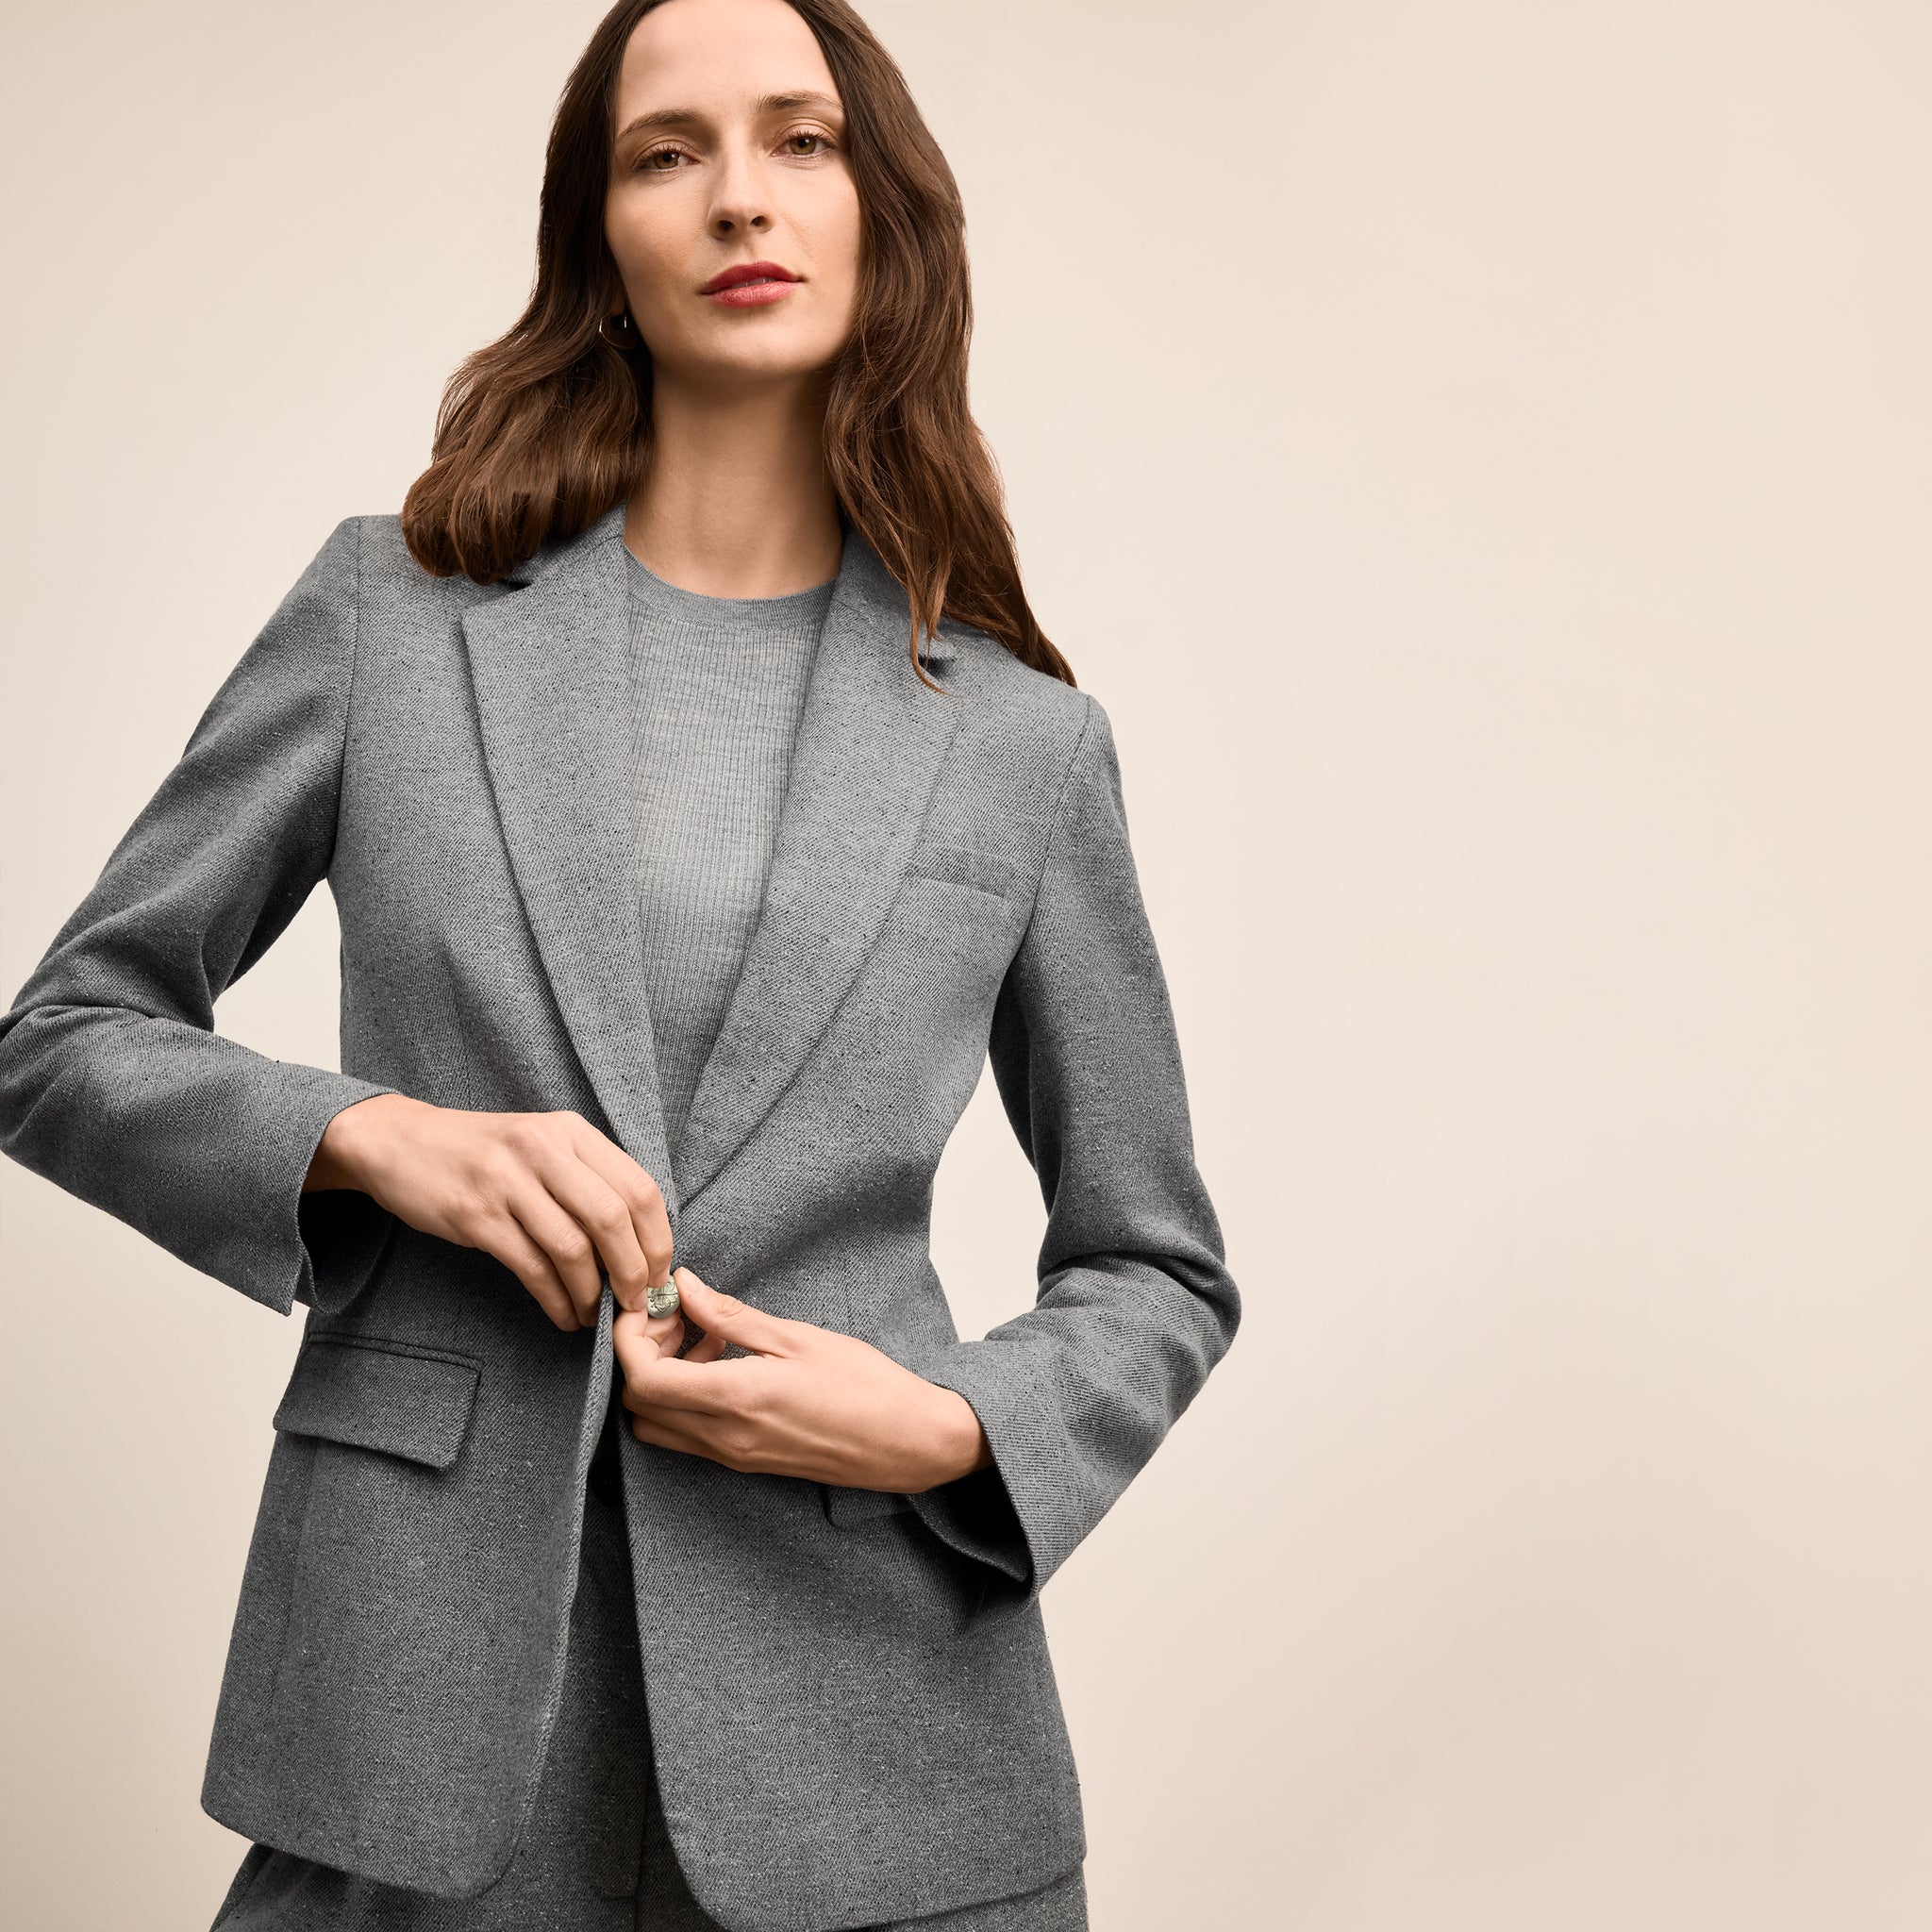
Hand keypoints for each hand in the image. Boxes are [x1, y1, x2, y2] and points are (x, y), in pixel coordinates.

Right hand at [304, 1094, 672, 1331]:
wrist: (401, 1142)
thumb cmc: (484, 1153)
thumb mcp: (542, 1145)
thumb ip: (589, 1180)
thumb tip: (640, 1243)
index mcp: (571, 1132)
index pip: (639, 1188)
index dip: (657, 1239)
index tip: (659, 1274)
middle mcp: (544, 1149)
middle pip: (613, 1218)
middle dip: (633, 1272)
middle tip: (635, 1304)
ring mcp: (508, 1181)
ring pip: (573, 1248)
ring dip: (592, 1294)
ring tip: (594, 1316)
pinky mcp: (476, 1215)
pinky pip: (532, 1267)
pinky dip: (556, 1300)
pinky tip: (563, 1315)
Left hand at [613, 1269, 993, 1493]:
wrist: (908, 1442)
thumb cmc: (865, 1385)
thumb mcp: (798, 1338)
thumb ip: (732, 1316)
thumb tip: (686, 1288)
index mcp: (735, 1399)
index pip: (642, 1380)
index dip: (630, 1340)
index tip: (653, 1306)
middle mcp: (724, 1437)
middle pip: (638, 1406)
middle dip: (640, 1357)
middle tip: (676, 1318)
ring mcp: (733, 1455)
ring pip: (658, 1426)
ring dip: (661, 1381)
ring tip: (704, 1339)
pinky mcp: (746, 1461)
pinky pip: (690, 1435)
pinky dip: (686, 1399)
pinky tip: (723, 1365)